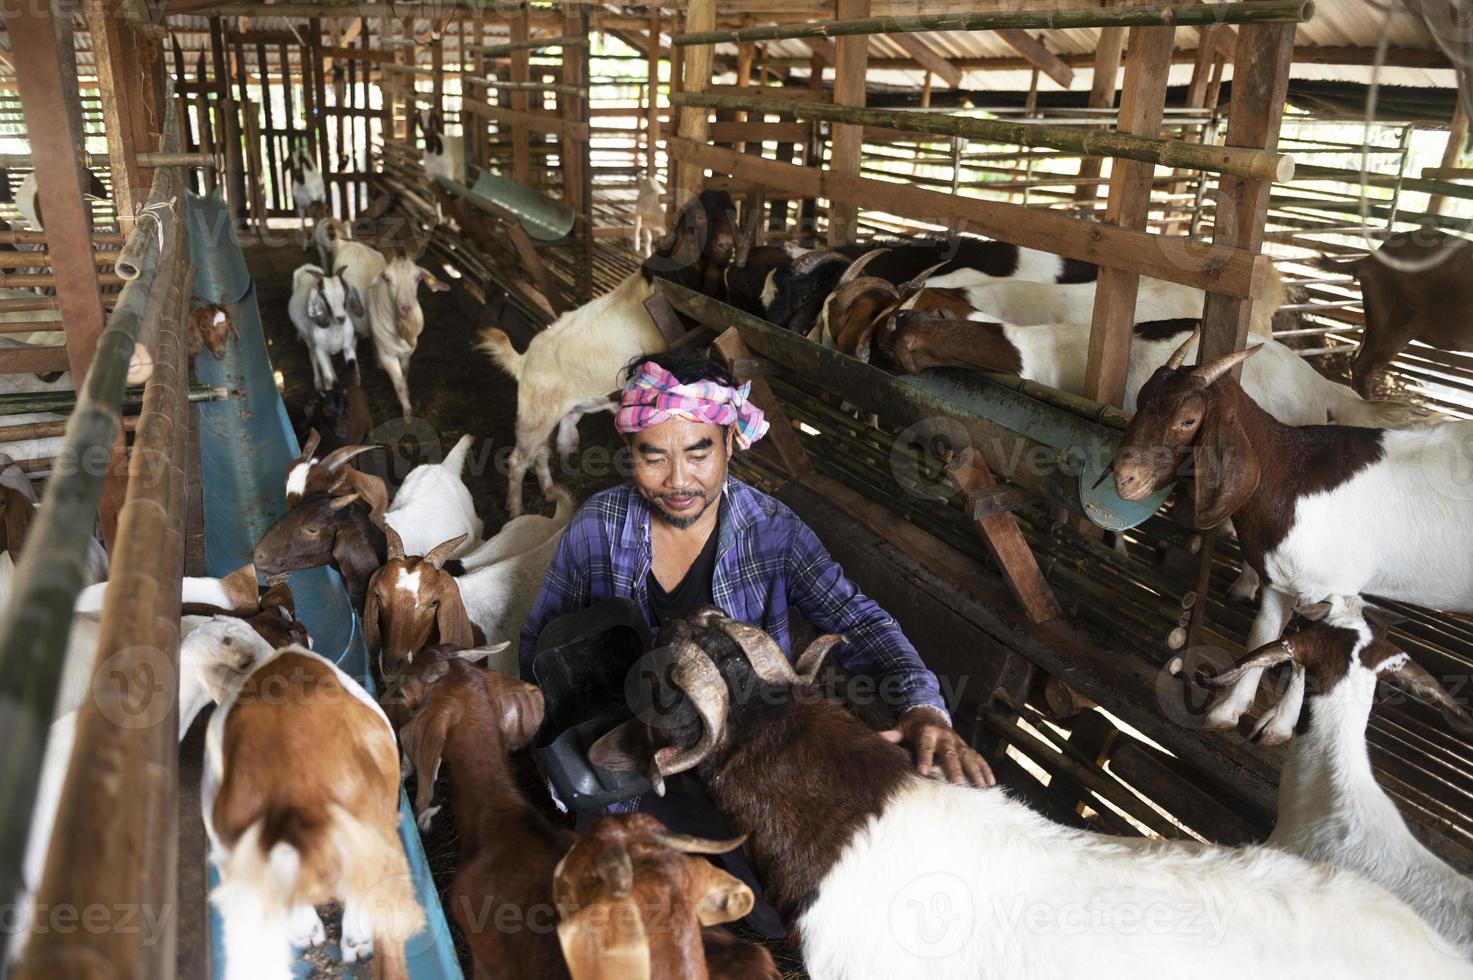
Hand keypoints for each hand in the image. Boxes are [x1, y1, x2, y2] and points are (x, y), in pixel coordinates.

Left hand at [880, 706, 994, 787]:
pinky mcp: (966, 747)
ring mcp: (958, 741)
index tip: (923, 772)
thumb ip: (892, 735)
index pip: (925, 746)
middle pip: (950, 753)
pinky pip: (978, 758)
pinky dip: (985, 769)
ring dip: (975, 771)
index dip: (924, 758)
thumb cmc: (913, 726)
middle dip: (955, 769)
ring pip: (968, 756)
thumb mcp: (901, 727)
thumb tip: (878, 738)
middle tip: (958, 784)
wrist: (929, 712)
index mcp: (926, 731)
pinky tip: (990, 783)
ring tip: (981, 787)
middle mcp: (945, 736)